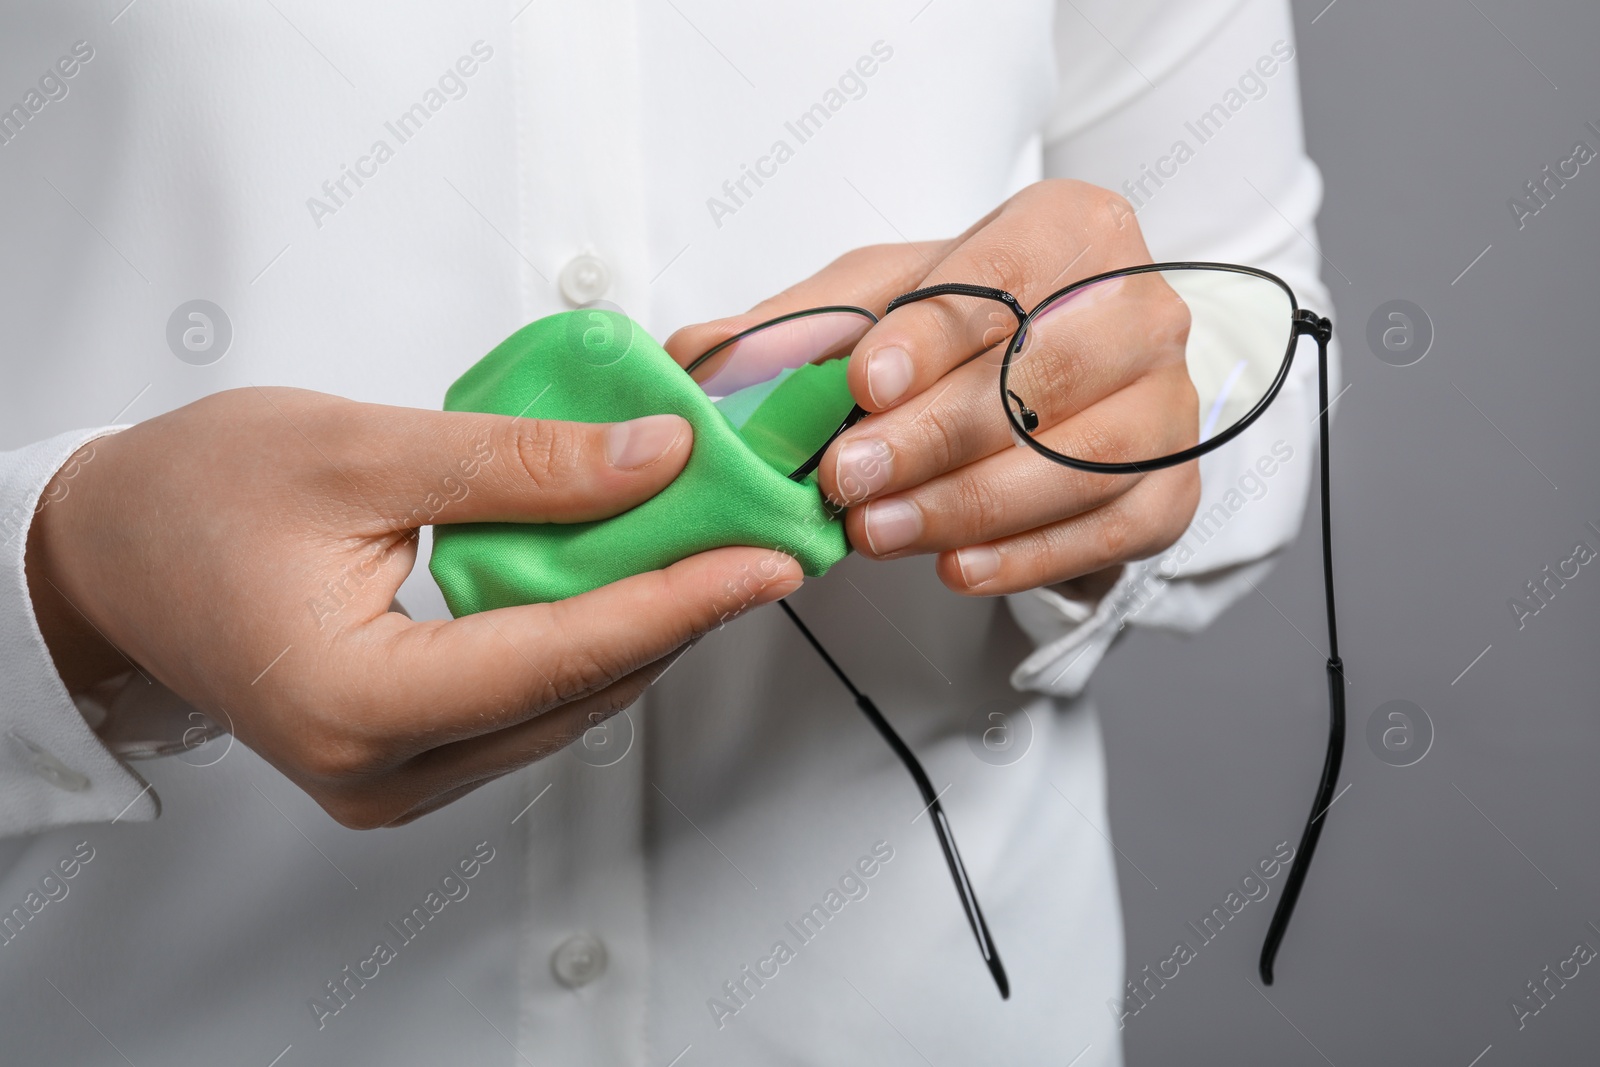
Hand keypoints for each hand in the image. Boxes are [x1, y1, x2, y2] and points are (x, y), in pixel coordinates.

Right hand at [26, 389, 800, 826]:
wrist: (106, 552)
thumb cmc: (193, 497)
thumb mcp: (363, 450)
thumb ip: (520, 464)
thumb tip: (654, 460)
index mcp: (357, 703)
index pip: (563, 656)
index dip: (680, 602)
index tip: (767, 559)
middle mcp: (380, 770)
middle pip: (577, 691)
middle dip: (676, 611)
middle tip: (756, 539)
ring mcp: (391, 779)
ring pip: (561, 706)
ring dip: (637, 626)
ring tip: (707, 548)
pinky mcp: (402, 759)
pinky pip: (525, 705)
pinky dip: (581, 640)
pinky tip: (622, 578)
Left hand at [667, 180, 1199, 595]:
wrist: (1046, 386)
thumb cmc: (957, 332)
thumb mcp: (869, 304)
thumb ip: (790, 328)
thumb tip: (697, 365)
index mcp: (1074, 228)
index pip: (1006, 276)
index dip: (932, 334)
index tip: (863, 384)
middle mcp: (1142, 306)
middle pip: (1047, 374)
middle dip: (938, 435)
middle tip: (846, 479)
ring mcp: (1171, 402)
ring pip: (1085, 461)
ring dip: (970, 504)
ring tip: (876, 533)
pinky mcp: (1174, 489)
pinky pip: (1113, 530)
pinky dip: (1031, 557)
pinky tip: (954, 566)